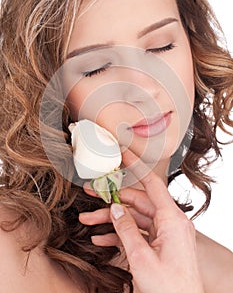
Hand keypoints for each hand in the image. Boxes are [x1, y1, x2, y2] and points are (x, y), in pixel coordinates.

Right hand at [80, 148, 203, 292]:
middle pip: (137, 202)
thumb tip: (115, 209)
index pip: (152, 184)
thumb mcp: (142, 258)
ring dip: (111, 220)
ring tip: (88, 219)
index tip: (124, 153)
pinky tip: (100, 238)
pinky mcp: (159, 245)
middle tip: (91, 195)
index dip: (137, 166)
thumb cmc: (169, 289)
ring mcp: (164, 234)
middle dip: (111, 201)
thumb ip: (126, 230)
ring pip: (134, 218)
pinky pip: (137, 232)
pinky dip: (120, 234)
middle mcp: (170, 223)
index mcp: (172, 220)